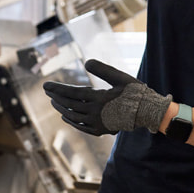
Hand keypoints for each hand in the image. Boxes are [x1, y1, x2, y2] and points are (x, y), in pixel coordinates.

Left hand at [42, 59, 171, 135]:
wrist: (148, 112)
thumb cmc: (136, 92)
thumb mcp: (120, 77)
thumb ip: (103, 69)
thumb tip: (86, 61)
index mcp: (99, 98)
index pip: (72, 93)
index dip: (57, 89)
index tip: (45, 86)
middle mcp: (96, 113)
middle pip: (70, 105)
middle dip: (56, 97)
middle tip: (47, 91)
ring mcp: (98, 123)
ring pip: (73, 117)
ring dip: (61, 109)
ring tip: (53, 102)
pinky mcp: (101, 130)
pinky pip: (81, 127)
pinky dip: (71, 122)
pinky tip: (65, 117)